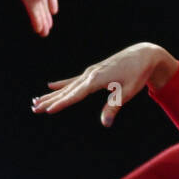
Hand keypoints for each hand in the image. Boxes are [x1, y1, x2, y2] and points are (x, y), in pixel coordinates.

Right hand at [31, 43, 175, 126]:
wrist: (144, 54)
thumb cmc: (138, 73)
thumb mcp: (129, 91)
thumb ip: (114, 106)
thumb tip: (105, 123)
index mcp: (97, 79)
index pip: (76, 95)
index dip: (62, 103)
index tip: (48, 110)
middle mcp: (90, 74)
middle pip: (67, 90)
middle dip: (50, 100)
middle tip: (34, 109)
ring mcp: (90, 72)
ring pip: (67, 86)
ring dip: (52, 94)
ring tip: (36, 101)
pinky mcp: (94, 71)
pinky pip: (74, 80)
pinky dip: (62, 84)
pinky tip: (50, 85)